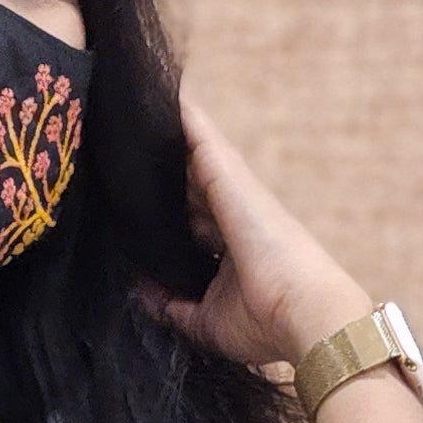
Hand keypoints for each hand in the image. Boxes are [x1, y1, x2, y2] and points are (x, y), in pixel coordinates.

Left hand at [142, 82, 370, 378]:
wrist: (302, 315)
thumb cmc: (265, 324)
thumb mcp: (207, 323)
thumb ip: (174, 307)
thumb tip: (144, 293)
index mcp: (230, 251)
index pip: (190, 226)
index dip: (165, 217)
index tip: (133, 209)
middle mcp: (232, 217)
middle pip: (188, 189)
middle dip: (159, 178)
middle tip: (120, 160)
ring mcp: (233, 194)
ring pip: (193, 159)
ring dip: (166, 140)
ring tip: (131, 117)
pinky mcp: (230, 179)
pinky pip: (201, 140)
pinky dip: (183, 119)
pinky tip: (160, 98)